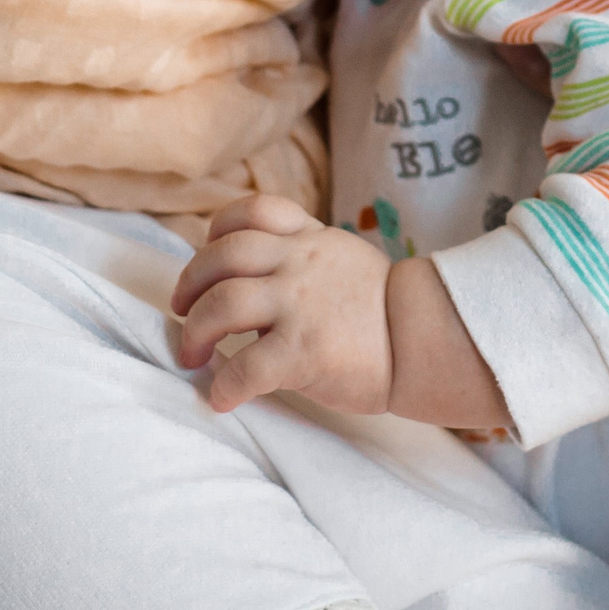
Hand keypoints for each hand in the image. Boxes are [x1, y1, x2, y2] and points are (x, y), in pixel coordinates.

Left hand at [169, 195, 392, 413]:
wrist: (426, 341)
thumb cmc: (384, 311)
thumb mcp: (344, 259)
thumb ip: (303, 257)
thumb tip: (251, 277)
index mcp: (311, 240)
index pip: (252, 211)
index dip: (216, 231)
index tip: (206, 255)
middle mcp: (300, 264)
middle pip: (221, 256)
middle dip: (189, 285)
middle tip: (182, 312)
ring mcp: (300, 305)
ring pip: (222, 304)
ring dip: (193, 332)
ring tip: (192, 356)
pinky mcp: (305, 350)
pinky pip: (246, 368)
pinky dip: (225, 386)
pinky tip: (224, 398)